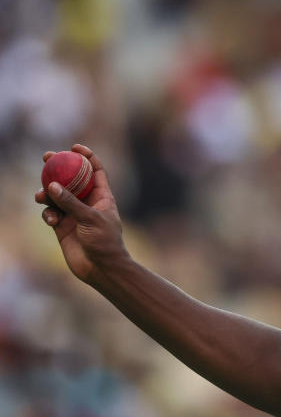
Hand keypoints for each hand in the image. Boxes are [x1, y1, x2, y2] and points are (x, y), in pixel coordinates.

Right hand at [35, 144, 126, 284]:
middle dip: (59, 168)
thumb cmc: (104, 242)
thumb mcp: (90, 218)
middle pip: (72, 179)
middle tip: (46, 157)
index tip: (74, 147)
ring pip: (57, 196)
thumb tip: (52, 184)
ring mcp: (74, 214)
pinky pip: (50, 213)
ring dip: (47, 193)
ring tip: (40, 196)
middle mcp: (87, 202)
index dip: (87, 156)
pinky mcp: (62, 226)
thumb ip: (71, 202)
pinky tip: (51, 220)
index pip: (96, 170)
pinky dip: (48, 213)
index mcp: (102, 196)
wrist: (100, 268)